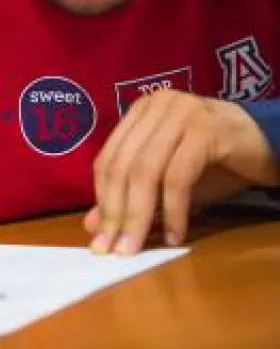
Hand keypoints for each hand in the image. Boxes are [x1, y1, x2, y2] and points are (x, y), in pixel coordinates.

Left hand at [85, 90, 278, 254]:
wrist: (265, 143)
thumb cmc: (210, 162)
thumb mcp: (164, 183)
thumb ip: (128, 198)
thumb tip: (92, 227)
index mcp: (138, 113)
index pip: (107, 160)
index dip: (100, 201)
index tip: (100, 238)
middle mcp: (155, 106)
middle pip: (123, 166)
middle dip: (115, 213)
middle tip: (115, 250)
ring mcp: (180, 113)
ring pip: (145, 171)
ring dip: (138, 216)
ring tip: (135, 248)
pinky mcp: (206, 129)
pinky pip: (177, 177)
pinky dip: (173, 210)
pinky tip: (174, 235)